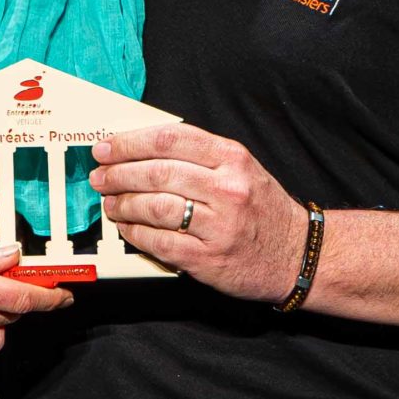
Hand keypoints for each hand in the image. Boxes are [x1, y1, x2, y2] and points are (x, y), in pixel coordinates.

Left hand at [88, 124, 306, 303]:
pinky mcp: (208, 258)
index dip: (129, 142)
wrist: (297, 256)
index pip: (170, 140)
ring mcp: (219, 225)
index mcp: (232, 158)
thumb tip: (140, 150)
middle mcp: (227, 188)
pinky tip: (127, 228)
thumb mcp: (240, 169)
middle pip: (157, 173)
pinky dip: (135, 233)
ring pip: (154, 207)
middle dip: (118, 174)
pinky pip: (159, 241)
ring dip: (123, 204)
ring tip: (110, 203)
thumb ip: (198, 156)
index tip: (106, 147)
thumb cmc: (262, 210)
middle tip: (100, 177)